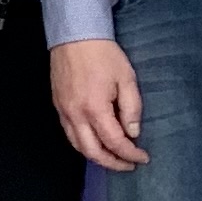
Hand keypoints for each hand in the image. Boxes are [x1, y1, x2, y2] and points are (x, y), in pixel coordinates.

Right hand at [50, 37, 147, 171]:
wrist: (75, 36)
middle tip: (128, 164)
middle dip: (112, 163)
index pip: (114, 142)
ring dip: (96, 157)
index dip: (130, 154)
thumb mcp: (127, 78)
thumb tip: (133, 132)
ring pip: (78, 146)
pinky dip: (83, 144)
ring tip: (113, 158)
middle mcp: (76, 115)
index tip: (143, 157)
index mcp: (95, 108)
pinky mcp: (58, 106)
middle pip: (92, 152)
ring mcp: (64, 112)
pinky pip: (69, 134)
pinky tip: (95, 142)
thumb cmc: (103, 54)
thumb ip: (131, 108)